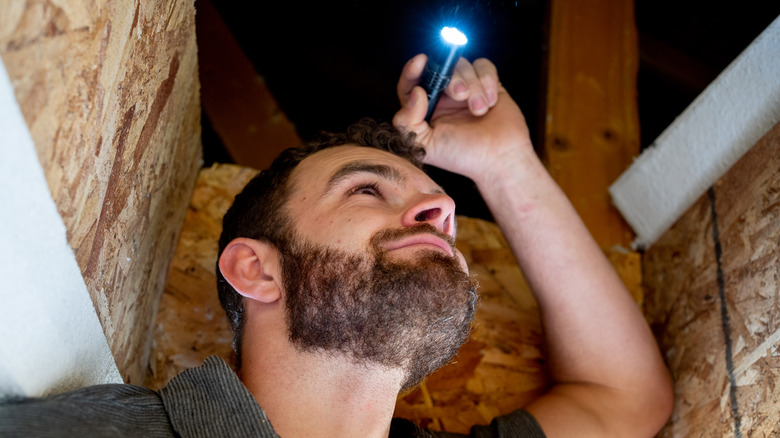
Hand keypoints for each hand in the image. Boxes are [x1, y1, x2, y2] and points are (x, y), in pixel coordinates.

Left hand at [392, 54, 533, 185]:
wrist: (499, 160)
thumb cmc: (462, 157)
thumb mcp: (425, 145)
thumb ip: (407, 121)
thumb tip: (415, 92)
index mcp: (426, 109)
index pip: (411, 83)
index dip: (412, 70)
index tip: (420, 61)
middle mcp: (444, 97)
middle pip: (440, 69)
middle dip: (451, 78)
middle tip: (460, 95)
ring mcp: (467, 89)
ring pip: (463, 65)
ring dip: (473, 85)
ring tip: (480, 110)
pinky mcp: (488, 84)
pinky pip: (484, 66)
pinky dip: (487, 80)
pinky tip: (491, 102)